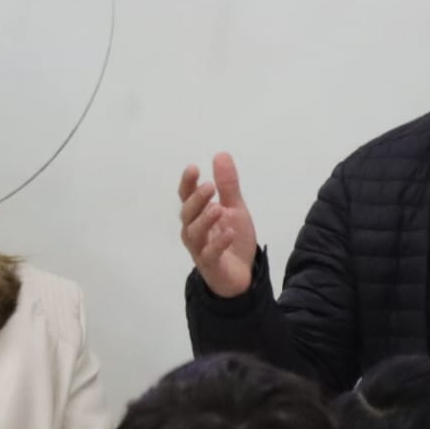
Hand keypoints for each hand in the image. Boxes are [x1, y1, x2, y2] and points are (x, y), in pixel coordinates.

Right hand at [178, 152, 258, 297]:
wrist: (242, 274)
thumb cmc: (232, 239)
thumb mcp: (234, 208)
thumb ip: (228, 185)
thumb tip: (221, 154)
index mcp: (198, 215)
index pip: (187, 196)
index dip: (187, 183)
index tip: (193, 168)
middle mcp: (194, 231)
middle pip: (187, 214)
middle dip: (196, 200)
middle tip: (209, 187)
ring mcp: (200, 249)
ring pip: (194, 234)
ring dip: (205, 220)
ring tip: (218, 208)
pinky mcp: (211, 265)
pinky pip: (210, 254)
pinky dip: (218, 244)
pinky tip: (229, 233)